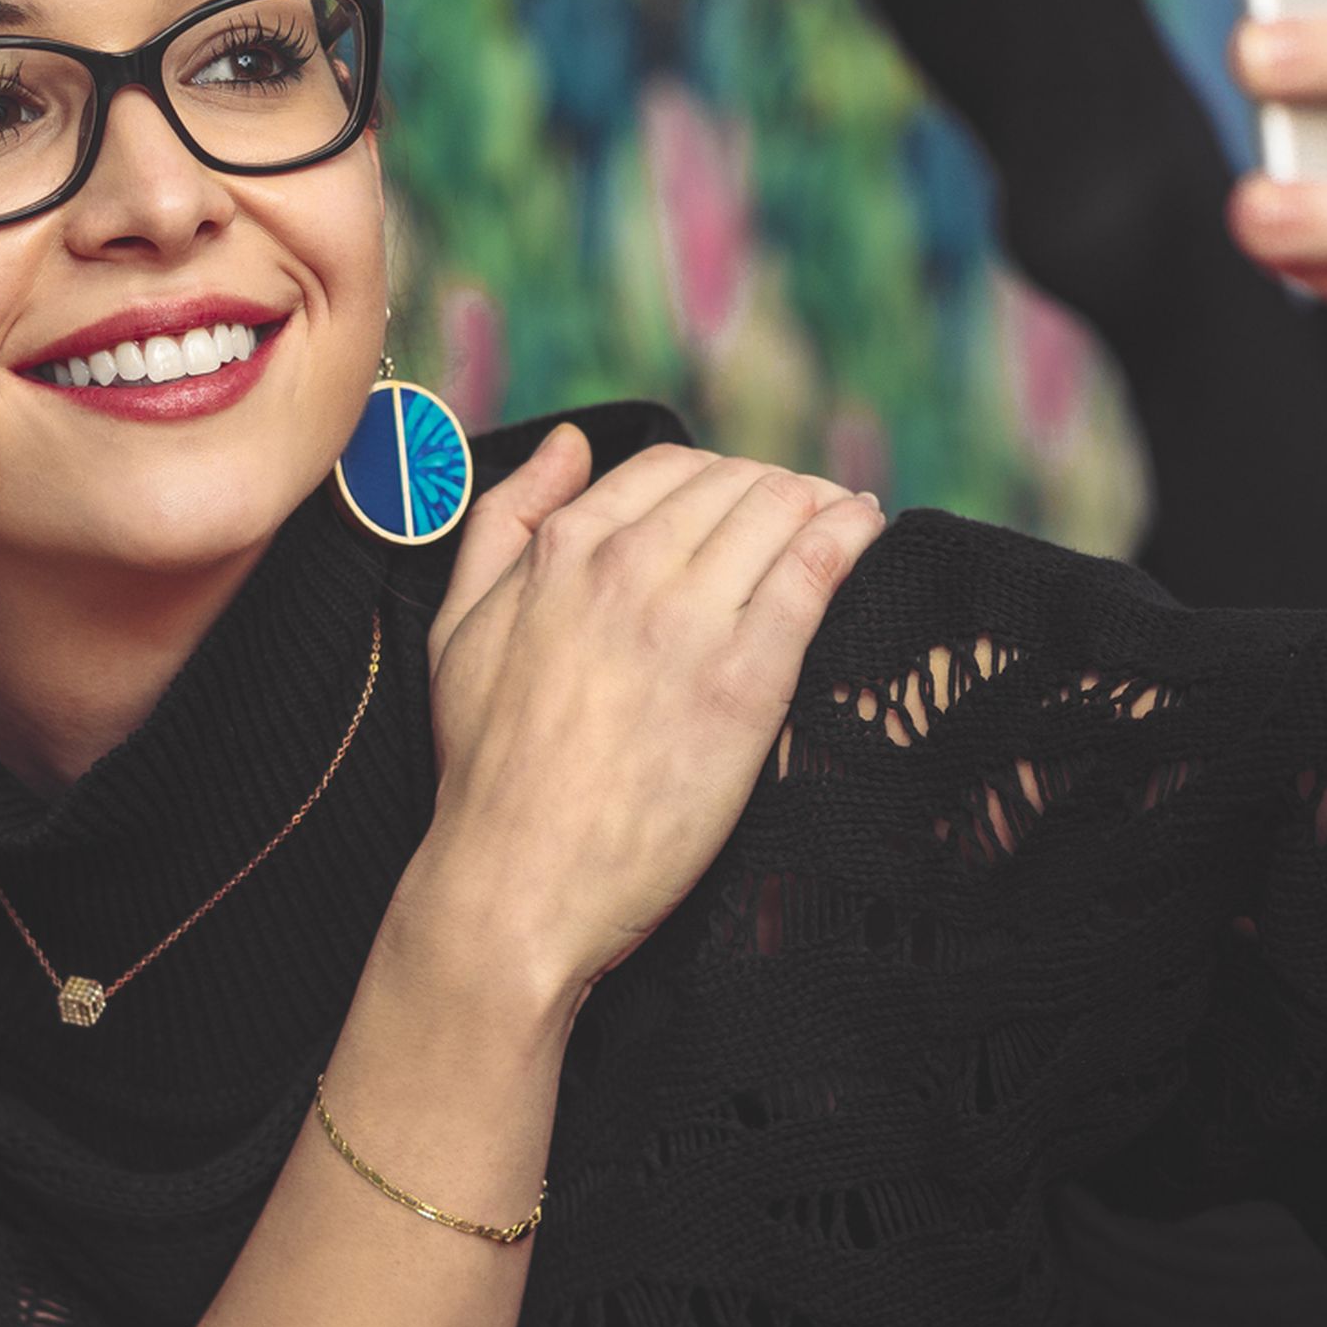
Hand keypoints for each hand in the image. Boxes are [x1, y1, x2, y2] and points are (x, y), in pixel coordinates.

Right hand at [405, 429, 887, 1010]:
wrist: (517, 882)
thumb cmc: (485, 770)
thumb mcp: (458, 625)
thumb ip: (504, 520)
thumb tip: (569, 444)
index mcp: (564, 550)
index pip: (668, 468)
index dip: (717, 479)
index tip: (744, 504)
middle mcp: (629, 568)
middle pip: (736, 483)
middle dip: (779, 487)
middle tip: (809, 512)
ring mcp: (690, 621)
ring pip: (783, 511)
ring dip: (824, 502)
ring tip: (848, 516)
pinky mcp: (745, 679)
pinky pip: (815, 571)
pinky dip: (849, 536)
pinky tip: (867, 530)